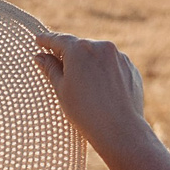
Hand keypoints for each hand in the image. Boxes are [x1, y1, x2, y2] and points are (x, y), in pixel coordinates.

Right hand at [31, 33, 150, 156]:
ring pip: (97, 56)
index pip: (59, 40)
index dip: (47, 40)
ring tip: (84, 86)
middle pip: (80, 47)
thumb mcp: (61, 90)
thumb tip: (40, 56)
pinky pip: (112, 65)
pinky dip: (104, 73)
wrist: (120, 130)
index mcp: (80, 49)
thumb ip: (50, 69)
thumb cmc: (85, 111)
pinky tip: (100, 91)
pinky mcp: (130, 68)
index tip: (39, 40)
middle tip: (59, 67)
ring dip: (88, 64)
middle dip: (70, 55)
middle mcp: (101, 47)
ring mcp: (119, 56)